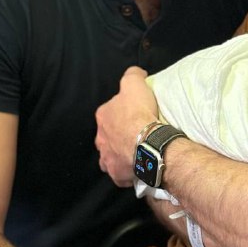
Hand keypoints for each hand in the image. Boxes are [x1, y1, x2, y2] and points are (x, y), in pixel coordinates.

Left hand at [95, 67, 158, 185]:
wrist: (147, 143)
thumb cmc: (139, 113)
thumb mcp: (135, 84)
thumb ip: (133, 75)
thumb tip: (136, 72)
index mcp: (103, 116)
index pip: (108, 113)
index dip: (121, 113)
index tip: (134, 115)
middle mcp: (100, 138)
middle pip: (107, 136)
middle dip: (117, 135)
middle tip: (135, 134)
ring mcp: (107, 158)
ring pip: (110, 155)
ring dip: (118, 154)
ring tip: (134, 152)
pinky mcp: (116, 173)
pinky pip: (119, 173)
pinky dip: (126, 170)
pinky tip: (137, 166)